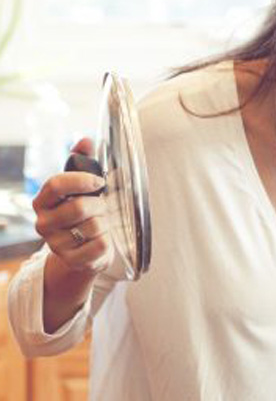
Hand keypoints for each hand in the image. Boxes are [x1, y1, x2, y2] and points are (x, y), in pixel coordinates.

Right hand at [33, 138, 111, 274]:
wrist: (84, 253)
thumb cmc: (83, 216)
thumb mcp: (81, 189)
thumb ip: (83, 162)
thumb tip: (86, 140)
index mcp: (42, 201)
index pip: (55, 184)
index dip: (81, 180)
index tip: (100, 182)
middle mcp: (43, 223)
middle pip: (79, 207)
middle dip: (100, 206)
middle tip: (104, 208)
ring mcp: (55, 244)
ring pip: (94, 227)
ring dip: (106, 224)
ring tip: (102, 225)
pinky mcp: (72, 261)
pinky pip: (100, 246)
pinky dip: (109, 242)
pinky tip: (103, 241)